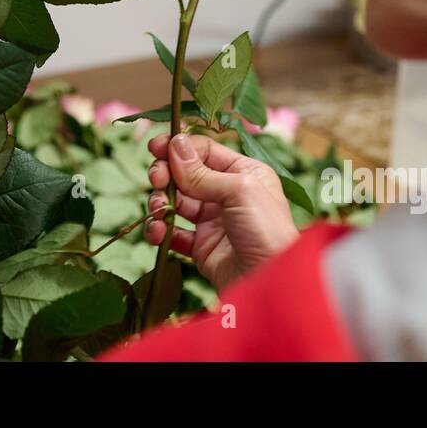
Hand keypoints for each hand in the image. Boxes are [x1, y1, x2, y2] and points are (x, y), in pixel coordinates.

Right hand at [146, 133, 298, 289]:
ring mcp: (213, 221)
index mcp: (243, 173)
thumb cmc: (267, 230)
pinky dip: (160, 230)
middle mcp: (227, 194)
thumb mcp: (239, 191)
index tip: (155, 147)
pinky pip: (173, 233)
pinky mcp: (202, 247)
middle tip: (156, 179)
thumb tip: (175, 144)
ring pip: (176, 202)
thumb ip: (202, 172)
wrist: (271, 283)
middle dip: (166, 174)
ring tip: (159, 211)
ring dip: (160, 202)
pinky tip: (157, 231)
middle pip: (185, 174)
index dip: (179, 148)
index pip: (204, 151)